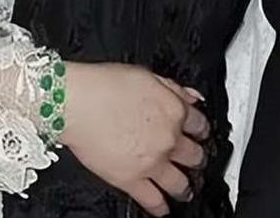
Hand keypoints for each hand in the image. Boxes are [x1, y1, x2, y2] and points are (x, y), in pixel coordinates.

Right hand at [57, 62, 209, 216]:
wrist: (78, 103)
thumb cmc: (106, 85)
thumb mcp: (148, 75)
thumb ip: (174, 89)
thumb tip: (191, 97)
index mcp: (174, 111)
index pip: (200, 124)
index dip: (201, 129)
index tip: (200, 133)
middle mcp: (168, 139)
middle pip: (194, 155)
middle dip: (197, 158)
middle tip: (196, 161)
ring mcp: (152, 162)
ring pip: (180, 182)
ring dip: (186, 187)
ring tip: (187, 189)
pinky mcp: (131, 180)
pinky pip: (152, 200)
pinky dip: (160, 207)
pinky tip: (163, 209)